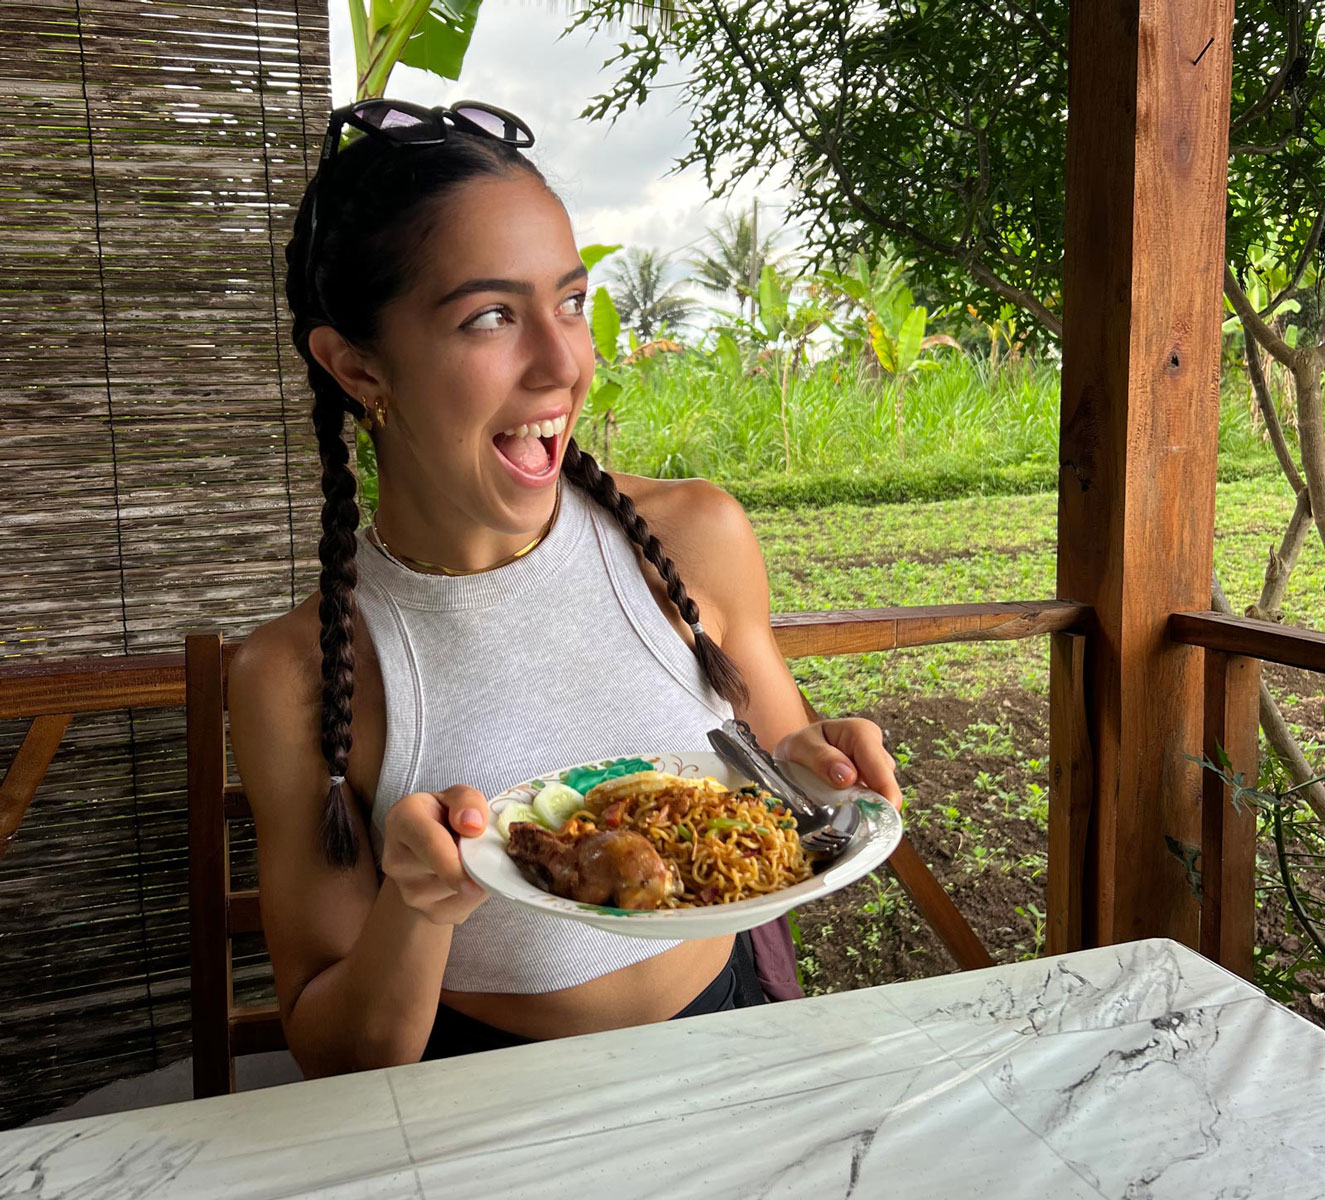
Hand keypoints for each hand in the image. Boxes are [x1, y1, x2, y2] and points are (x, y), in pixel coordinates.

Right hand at [380, 786, 490, 924]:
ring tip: (471, 859)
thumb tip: (473, 826)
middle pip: (450, 870)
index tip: (475, 875)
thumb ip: (468, 800)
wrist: (428, 850)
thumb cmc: (445, 816)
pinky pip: (464, 907)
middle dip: (476, 863)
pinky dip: (476, 895)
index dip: (454, 861)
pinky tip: (469, 877)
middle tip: (485, 848)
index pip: (430, 843)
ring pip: (461, 890)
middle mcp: (396, 859)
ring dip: (478, 877)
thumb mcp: (458, 797)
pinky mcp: (428, 912)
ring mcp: (409, 891)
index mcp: (402, 820)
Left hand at [774, 719, 903, 811]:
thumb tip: (849, 777)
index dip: (885, 791)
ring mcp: (875, 768)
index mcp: (861, 733)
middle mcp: (874, 749)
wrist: (796, 751)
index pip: (879, 765)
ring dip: (865, 807)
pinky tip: (845, 814)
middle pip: (885, 782)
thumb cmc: (799, 745)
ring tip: (841, 817)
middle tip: (857, 827)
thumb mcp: (801, 746)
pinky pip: (873, 799)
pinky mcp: (872, 784)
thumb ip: (822, 758)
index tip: (880, 815)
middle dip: (874, 804)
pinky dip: (861, 809)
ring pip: (880, 793)